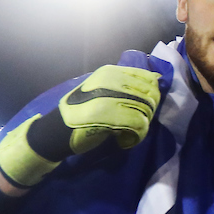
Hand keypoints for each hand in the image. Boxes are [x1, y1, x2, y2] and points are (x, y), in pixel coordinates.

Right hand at [0, 65, 161, 187]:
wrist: (57, 131)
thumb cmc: (81, 114)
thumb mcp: (103, 92)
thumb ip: (126, 88)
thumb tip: (156, 84)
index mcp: (110, 72)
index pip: (148, 78)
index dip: (152, 96)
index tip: (143, 110)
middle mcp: (110, 80)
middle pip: (150, 95)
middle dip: (148, 114)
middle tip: (136, 125)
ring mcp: (109, 96)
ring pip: (146, 111)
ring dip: (142, 127)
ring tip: (129, 135)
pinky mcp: (108, 115)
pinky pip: (139, 124)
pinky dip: (136, 137)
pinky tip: (124, 141)